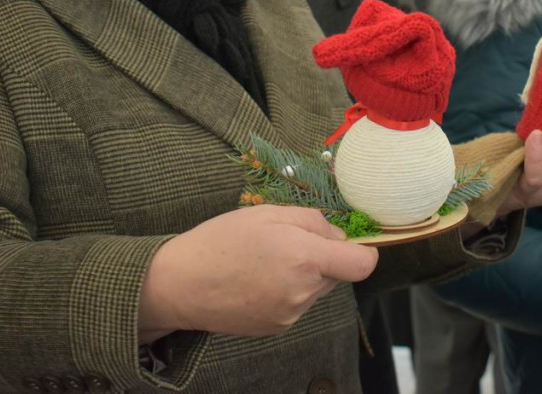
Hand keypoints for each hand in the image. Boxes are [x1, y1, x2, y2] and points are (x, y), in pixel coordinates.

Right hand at [138, 205, 377, 341]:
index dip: (363, 252)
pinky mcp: (277, 327)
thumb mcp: (268, 213)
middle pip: (338, 274)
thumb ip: (312, 221)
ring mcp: (290, 314)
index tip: (350, 244)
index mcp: (304, 259)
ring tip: (267, 262)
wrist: (178, 284)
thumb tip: (338, 236)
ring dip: (305, 275)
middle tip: (288, 243)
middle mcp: (302, 292)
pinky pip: (298, 305)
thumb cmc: (220, 241)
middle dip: (323, 257)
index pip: (362, 265)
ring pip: (317, 289)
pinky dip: (288, 291)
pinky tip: (259, 280)